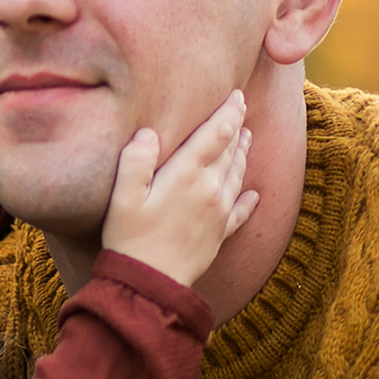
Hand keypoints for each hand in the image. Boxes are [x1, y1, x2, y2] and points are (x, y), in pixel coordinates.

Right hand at [101, 90, 260, 286]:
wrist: (150, 284)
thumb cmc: (130, 238)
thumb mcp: (123, 196)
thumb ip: (135, 160)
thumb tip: (149, 133)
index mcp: (187, 174)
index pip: (216, 134)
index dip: (229, 112)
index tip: (237, 94)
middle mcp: (210, 190)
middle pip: (230, 151)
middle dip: (237, 128)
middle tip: (242, 108)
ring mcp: (218, 213)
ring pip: (237, 176)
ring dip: (243, 155)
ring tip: (247, 139)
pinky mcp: (219, 235)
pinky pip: (240, 213)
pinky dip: (249, 201)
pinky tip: (254, 196)